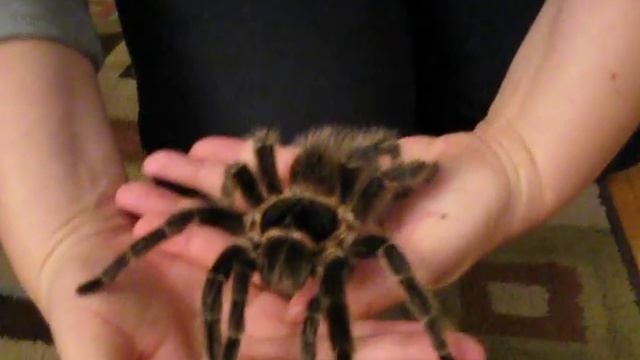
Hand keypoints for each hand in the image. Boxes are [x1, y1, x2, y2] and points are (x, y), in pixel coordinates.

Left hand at [115, 132, 499, 358]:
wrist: (489, 177)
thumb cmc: (460, 227)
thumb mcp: (413, 263)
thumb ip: (357, 290)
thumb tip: (289, 313)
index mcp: (327, 278)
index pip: (254, 271)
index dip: (204, 257)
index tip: (152, 240)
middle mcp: (313, 244)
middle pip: (238, 231)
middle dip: (186, 214)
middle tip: (131, 196)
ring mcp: (316, 206)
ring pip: (251, 194)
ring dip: (204, 179)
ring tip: (152, 162)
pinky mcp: (327, 172)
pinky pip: (278, 163)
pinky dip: (245, 154)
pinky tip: (203, 144)